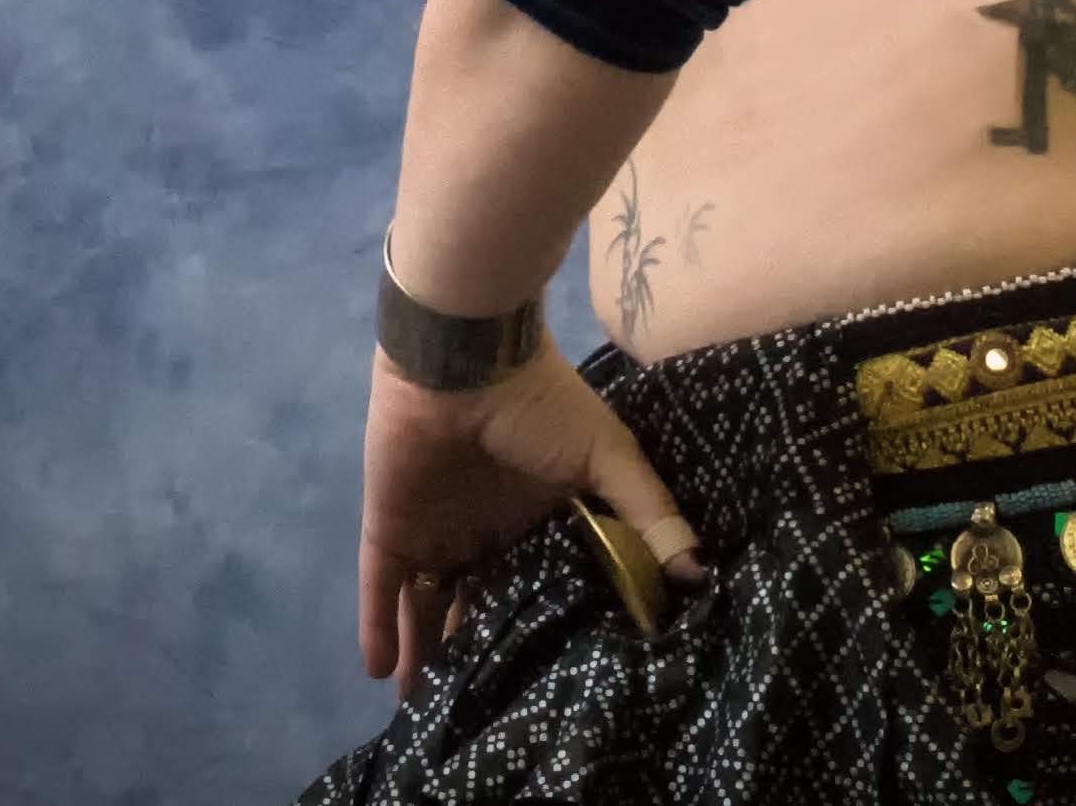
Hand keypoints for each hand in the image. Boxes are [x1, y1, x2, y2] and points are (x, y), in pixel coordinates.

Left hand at [358, 336, 704, 700]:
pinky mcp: (392, 528)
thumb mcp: (606, 454)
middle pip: (481, 607)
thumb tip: (698, 572)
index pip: (538, 585)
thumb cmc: (539, 406)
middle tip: (484, 715)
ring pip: (428, 609)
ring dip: (426, 658)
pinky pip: (380, 588)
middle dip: (480, 657)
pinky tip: (381, 675)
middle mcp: (486, 530)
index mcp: (536, 516)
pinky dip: (377, 628)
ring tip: (428, 716)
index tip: (555, 683)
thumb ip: (647, 511)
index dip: (543, 630)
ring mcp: (436, 530)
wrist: (464, 359)